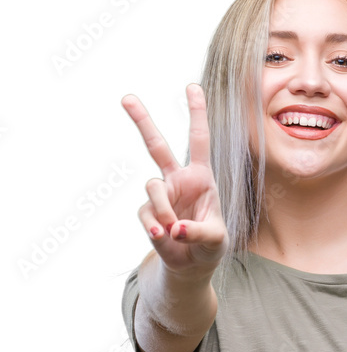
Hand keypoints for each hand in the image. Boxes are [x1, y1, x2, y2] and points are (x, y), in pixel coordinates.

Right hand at [122, 83, 229, 276]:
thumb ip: (198, 233)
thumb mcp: (215, 240)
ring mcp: (161, 195)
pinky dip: (155, 226)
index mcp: (201, 177)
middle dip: (142, 121)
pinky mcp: (148, 213)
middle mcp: (178, 180)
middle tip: (126, 97)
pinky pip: (147, 214)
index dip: (196, 114)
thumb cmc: (210, 246)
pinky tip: (162, 236)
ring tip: (173, 231)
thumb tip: (173, 229)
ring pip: (153, 188)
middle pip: (156, 145)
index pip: (199, 140)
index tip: (192, 86)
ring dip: (164, 210)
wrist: (192, 265)